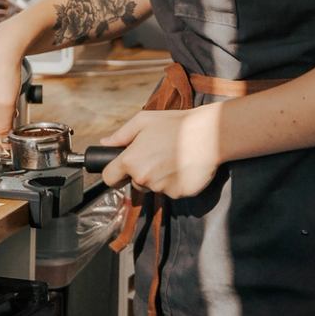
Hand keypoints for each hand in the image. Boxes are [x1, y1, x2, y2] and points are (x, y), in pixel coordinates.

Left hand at [99, 107, 223, 199]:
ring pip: (154, 187)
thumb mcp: (143, 121)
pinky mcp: (179, 194)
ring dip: (159, 178)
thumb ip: (121, 135)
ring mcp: (162, 189)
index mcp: (130, 161)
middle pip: (135, 183)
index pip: (109, 179)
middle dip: (141, 173)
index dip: (115, 173)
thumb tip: (105, 143)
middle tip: (157, 155)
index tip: (121, 169)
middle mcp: (143, 179)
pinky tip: (183, 166)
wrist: (209, 135)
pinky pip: (172, 191)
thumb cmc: (175, 124)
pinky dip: (176, 182)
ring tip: (173, 158)